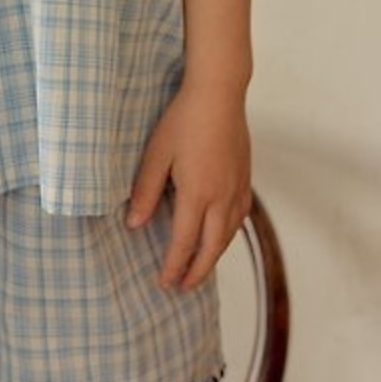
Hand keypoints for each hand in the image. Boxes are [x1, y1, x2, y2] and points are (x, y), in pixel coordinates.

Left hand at [126, 81, 250, 291]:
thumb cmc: (183, 120)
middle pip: (211, 247)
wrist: (219, 94)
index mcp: (198, 194)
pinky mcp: (245, 177)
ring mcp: (237, 188)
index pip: (184, 242)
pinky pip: (239, 217)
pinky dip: (228, 234)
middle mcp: (222, 197)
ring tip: (200, 267)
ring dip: (214, 255)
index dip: (174, 266)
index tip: (165, 283)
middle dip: (197, 271)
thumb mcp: (156, 153)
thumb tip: (135, 225)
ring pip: (228, 234)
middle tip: (183, 287)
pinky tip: (220, 234)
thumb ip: (146, 191)